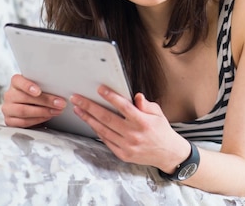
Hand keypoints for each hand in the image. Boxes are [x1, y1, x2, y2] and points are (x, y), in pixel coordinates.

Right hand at [1, 74, 65, 127]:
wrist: (27, 105)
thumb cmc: (35, 93)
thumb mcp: (40, 86)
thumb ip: (46, 85)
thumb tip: (62, 89)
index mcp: (16, 82)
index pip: (18, 81)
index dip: (28, 86)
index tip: (38, 91)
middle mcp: (10, 95)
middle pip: (25, 98)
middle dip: (45, 101)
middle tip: (60, 103)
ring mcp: (8, 108)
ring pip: (24, 111)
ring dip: (43, 112)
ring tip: (56, 111)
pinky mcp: (10, 120)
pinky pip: (23, 122)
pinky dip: (37, 120)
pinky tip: (47, 117)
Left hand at [70, 88, 190, 171]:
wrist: (167, 154)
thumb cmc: (161, 131)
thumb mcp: (158, 114)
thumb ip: (146, 105)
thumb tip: (136, 96)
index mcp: (143, 122)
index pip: (123, 106)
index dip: (110, 97)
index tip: (100, 89)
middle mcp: (133, 134)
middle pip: (107, 118)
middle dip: (89, 107)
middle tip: (77, 99)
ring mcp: (127, 145)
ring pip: (103, 130)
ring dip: (88, 119)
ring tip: (78, 109)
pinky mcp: (123, 154)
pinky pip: (106, 141)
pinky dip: (96, 131)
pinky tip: (90, 123)